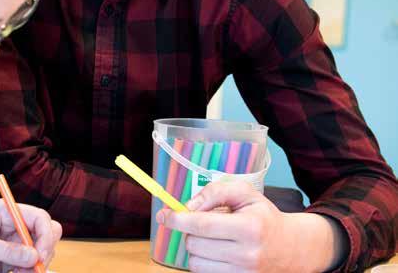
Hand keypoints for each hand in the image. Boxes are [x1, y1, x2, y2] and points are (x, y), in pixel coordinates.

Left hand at [0, 198, 61, 271]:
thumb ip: (4, 250)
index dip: (45, 234)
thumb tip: (33, 256)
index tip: (39, 254)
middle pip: (44, 236)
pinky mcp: (4, 268)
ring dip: (36, 268)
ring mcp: (9, 250)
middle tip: (36, 268)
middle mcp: (10, 230)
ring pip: (38, 257)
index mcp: (4, 213)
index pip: (38, 218)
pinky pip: (25, 272)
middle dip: (45, 251)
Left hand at [157, 181, 347, 272]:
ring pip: (195, 263)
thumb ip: (214, 192)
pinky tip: (216, 253)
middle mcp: (247, 255)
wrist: (291, 248)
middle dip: (190, 231)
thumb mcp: (244, 193)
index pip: (201, 225)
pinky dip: (203, 263)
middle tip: (203, 224)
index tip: (164, 215)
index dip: (177, 219)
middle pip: (194, 244)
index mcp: (250, 228)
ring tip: (213, 239)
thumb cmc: (263, 216)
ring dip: (196, 248)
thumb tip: (188, 206)